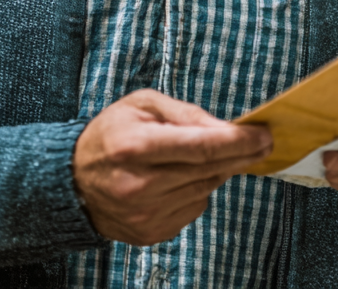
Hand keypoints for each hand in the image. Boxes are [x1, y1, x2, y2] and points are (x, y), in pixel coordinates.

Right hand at [73, 89, 271, 245]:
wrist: (73, 180)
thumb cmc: (111, 133)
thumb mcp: (143, 104)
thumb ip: (185, 114)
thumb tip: (224, 127)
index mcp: (136, 148)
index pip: (201, 147)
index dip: (238, 141)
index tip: (264, 134)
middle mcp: (140, 186)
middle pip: (208, 170)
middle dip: (242, 154)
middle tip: (263, 141)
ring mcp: (144, 214)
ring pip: (205, 189)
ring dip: (218, 170)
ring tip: (214, 152)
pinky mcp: (150, 233)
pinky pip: (193, 208)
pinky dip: (198, 189)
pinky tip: (184, 176)